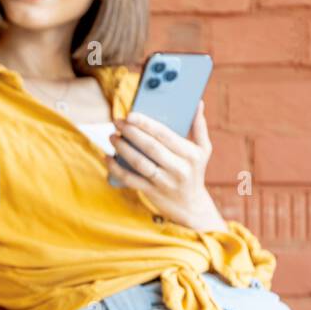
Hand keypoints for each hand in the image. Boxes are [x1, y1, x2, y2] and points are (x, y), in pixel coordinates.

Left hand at [105, 99, 225, 231]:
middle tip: (117, 121)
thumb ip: (200, 127)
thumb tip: (198, 103)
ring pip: (139, 163)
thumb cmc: (194, 172)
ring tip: (112, 136)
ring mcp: (165, 182)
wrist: (191, 207)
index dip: (146, 123)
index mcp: (190, 154)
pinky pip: (130, 180)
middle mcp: (179, 168)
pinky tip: (107, 157)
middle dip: (131, 132)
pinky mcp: (152, 193)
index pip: (165, 135)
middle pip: (150, 147)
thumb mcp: (203, 151)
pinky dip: (116, 169)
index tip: (130, 115)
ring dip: (122, 148)